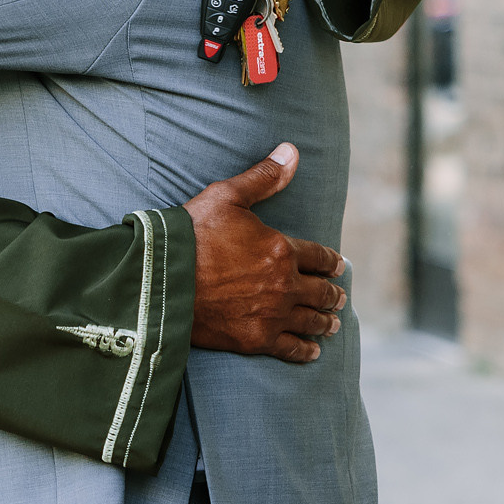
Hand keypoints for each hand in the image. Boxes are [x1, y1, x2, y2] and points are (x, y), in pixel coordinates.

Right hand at [185, 143, 346, 363]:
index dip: (332, 262)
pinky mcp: (255, 340)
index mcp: (281, 249)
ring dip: (325, 321)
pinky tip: (312, 352)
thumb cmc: (192, 234)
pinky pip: (290, 349)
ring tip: (332, 324)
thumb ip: (263, 177)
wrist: (163, 279)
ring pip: (310, 320)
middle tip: (340, 297)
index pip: (319, 257)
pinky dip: (305, 351)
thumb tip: (292, 151)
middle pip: (320, 291)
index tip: (340, 267)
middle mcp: (284, 284)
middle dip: (333, 294)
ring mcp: (272, 314)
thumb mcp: (227, 196)